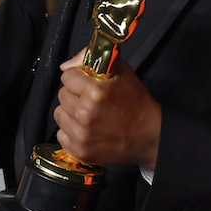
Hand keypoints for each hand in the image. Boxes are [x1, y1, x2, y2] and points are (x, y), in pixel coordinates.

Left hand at [54, 49, 161, 168]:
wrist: (151, 136)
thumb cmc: (138, 104)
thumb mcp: (122, 71)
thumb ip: (91, 60)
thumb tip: (66, 66)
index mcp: (95, 92)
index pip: (67, 76)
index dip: (78, 77)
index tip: (86, 83)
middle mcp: (85, 113)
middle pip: (62, 95)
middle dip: (74, 94)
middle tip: (91, 99)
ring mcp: (81, 134)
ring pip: (59, 114)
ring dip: (71, 112)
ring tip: (89, 115)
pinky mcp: (80, 150)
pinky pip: (61, 134)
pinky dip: (71, 131)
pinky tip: (87, 129)